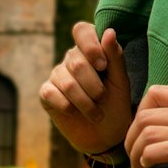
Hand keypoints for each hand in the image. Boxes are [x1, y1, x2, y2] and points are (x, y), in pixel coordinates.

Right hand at [39, 23, 132, 156]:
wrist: (106, 136)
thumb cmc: (116, 105)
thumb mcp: (120, 81)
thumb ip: (115, 56)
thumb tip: (108, 31)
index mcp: (90, 50)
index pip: (81, 31)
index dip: (90, 46)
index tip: (103, 66)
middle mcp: (71, 59)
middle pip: (76, 62)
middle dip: (94, 86)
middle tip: (103, 99)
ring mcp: (57, 75)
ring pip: (67, 82)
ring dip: (85, 102)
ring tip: (96, 113)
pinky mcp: (47, 94)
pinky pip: (51, 94)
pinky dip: (67, 106)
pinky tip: (74, 112)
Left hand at [125, 85, 167, 167]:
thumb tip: (137, 118)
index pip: (155, 92)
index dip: (138, 114)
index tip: (139, 136)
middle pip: (146, 117)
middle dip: (131, 139)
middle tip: (134, 158)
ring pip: (150, 133)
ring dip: (136, 154)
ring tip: (139, 167)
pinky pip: (166, 150)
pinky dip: (147, 158)